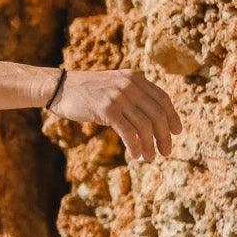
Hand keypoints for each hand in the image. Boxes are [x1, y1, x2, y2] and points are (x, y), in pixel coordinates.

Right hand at [49, 67, 180, 159]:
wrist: (59, 88)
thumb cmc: (85, 91)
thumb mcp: (113, 85)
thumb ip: (131, 94)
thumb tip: (150, 117)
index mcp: (134, 78)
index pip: (162, 98)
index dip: (172, 117)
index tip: (176, 132)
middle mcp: (130, 85)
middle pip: (157, 114)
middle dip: (164, 136)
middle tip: (166, 152)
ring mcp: (118, 96)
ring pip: (144, 125)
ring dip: (149, 145)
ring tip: (149, 158)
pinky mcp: (107, 109)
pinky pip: (128, 131)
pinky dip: (135, 146)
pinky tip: (135, 155)